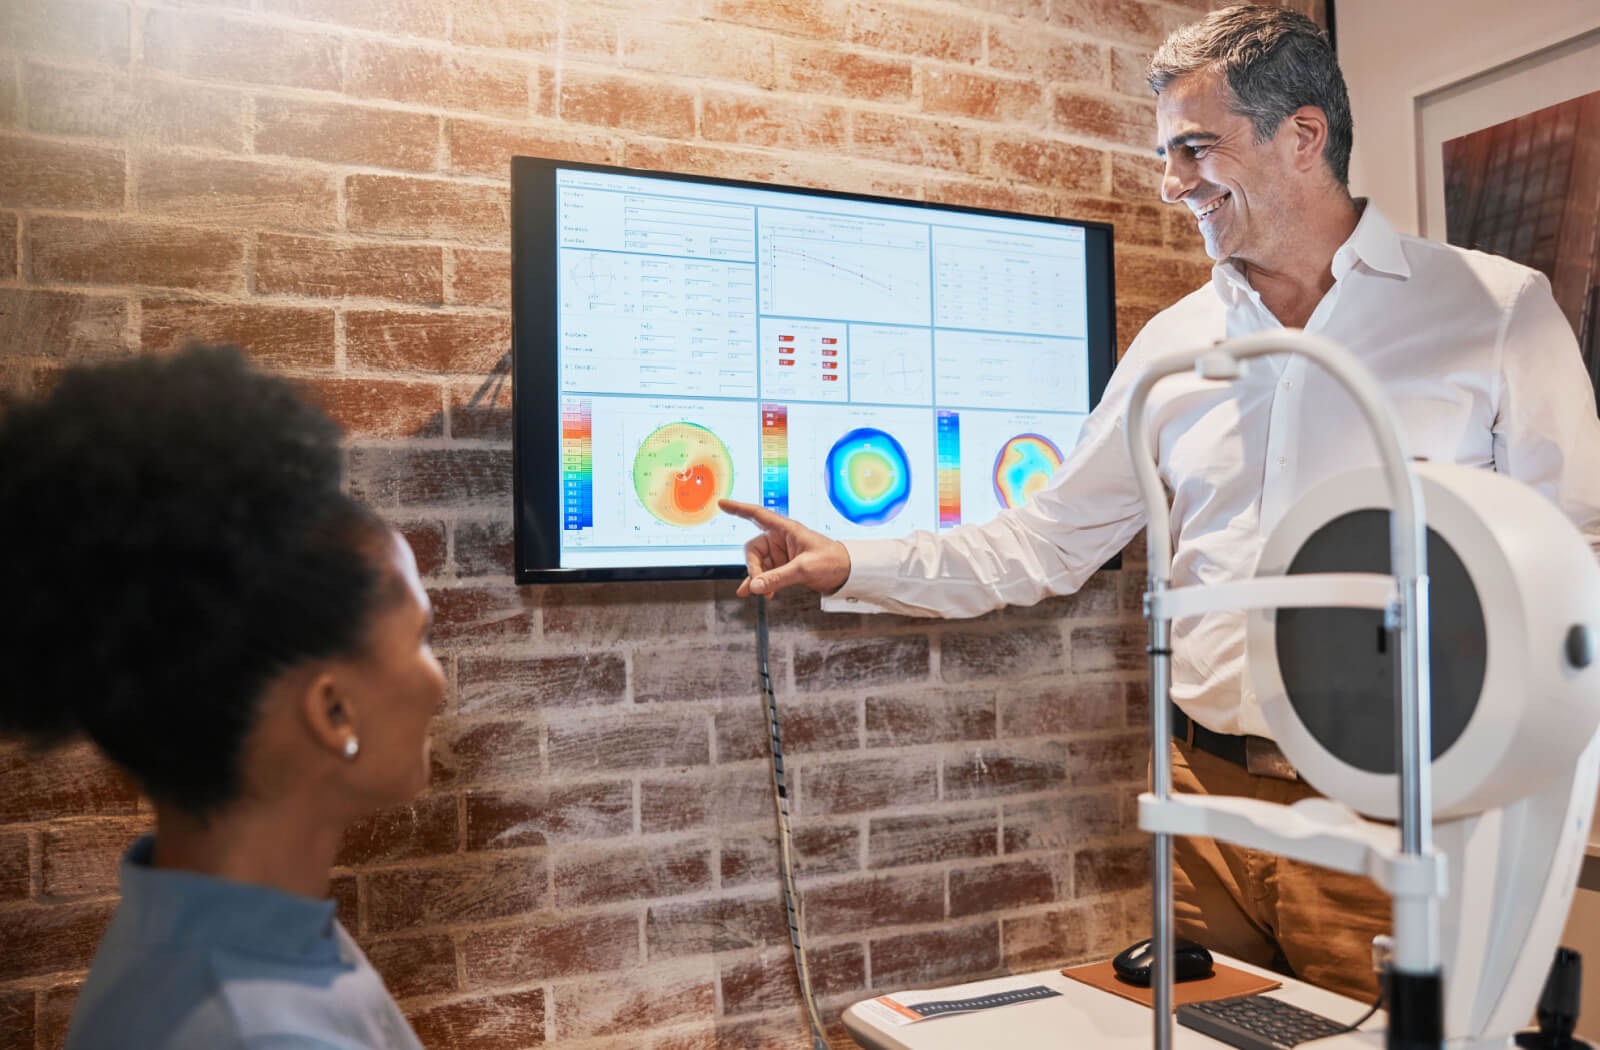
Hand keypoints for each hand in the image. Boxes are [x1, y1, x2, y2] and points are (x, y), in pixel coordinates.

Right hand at [718, 499, 851, 597]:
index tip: (722, 504)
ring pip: (757, 564)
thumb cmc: (831, 561)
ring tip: (759, 593)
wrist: (846, 574)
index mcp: (786, 529)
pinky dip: (760, 584)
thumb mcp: (804, 568)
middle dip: (753, 567)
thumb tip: (755, 586)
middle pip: (753, 549)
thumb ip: (778, 577)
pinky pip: (765, 575)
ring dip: (756, 578)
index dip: (738, 508)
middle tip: (759, 584)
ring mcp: (780, 554)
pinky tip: (753, 593)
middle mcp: (780, 539)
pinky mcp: (783, 568)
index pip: (757, 514)